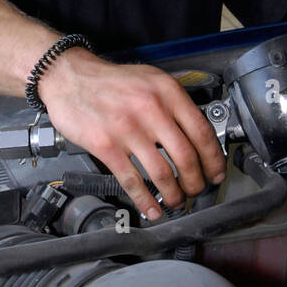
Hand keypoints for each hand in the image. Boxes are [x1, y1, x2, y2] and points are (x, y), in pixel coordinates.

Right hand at [38, 49, 227, 219]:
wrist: (70, 77)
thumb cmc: (110, 81)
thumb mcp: (150, 80)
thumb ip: (173, 103)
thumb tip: (195, 135)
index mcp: (166, 92)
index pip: (202, 131)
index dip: (213, 159)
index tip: (216, 172)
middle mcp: (150, 109)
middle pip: (186, 157)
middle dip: (196, 182)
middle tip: (198, 191)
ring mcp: (128, 129)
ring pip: (163, 173)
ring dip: (174, 194)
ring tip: (177, 201)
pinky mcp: (106, 146)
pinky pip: (132, 180)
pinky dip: (145, 200)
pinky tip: (151, 209)